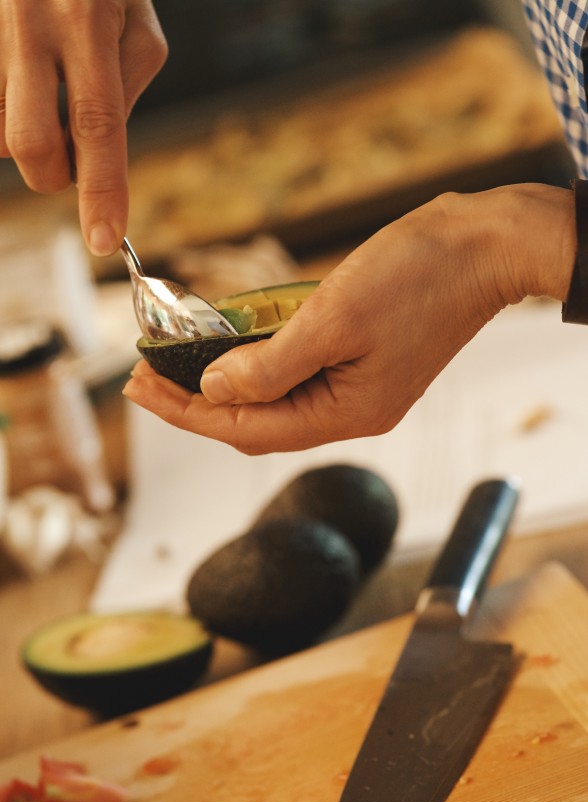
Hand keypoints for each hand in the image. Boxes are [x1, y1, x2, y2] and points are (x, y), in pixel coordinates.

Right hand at [0, 0, 166, 254]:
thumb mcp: (136, 25)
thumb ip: (124, 92)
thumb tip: (94, 157)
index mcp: (85, 19)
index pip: (96, 123)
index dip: (101, 189)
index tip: (103, 239)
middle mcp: (28, 20)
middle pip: (29, 143)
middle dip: (52, 173)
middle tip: (68, 155)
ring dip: (23, 137)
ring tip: (43, 94)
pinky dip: (4, 115)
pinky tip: (23, 88)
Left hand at [123, 184, 575, 453]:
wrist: (484, 247)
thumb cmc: (418, 277)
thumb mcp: (333, 318)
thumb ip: (270, 364)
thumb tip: (214, 390)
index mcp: (346, 412)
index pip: (246, 428)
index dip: (187, 411)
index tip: (139, 388)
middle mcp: (350, 410)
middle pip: (257, 421)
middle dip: (197, 400)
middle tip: (146, 376)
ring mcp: (359, 387)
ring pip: (275, 398)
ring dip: (226, 381)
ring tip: (177, 360)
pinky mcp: (363, 360)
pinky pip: (297, 373)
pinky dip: (260, 360)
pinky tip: (233, 342)